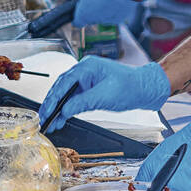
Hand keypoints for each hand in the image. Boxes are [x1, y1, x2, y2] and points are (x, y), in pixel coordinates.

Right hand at [39, 57, 170, 130]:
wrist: (147, 88)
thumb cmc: (131, 87)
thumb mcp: (104, 96)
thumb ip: (82, 103)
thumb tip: (63, 111)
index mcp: (87, 67)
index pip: (63, 83)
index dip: (53, 99)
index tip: (46, 113)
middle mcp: (85, 71)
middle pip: (62, 87)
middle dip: (52, 104)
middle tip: (43, 120)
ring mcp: (88, 79)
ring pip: (67, 93)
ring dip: (59, 108)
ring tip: (51, 123)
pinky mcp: (92, 88)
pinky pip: (75, 98)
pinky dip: (68, 108)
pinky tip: (62, 118)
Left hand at [53, 0, 138, 26]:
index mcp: (84, 16)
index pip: (76, 22)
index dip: (75, 14)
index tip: (77, 7)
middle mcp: (96, 21)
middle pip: (89, 17)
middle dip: (90, 8)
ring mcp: (109, 20)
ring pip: (102, 15)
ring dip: (102, 7)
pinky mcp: (121, 17)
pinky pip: (115, 13)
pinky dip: (114, 6)